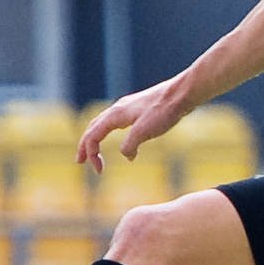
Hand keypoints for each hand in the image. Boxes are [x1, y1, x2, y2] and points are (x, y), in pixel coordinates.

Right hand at [76, 79, 190, 172]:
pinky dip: (113, 133)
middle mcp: (117, 109)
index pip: (92, 136)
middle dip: (86, 146)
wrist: (182, 93)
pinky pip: (118, 122)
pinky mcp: (139, 108)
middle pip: (93, 128)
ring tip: (94, 152)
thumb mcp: (144, 132)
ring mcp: (128, 107)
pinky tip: (126, 143)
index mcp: (114, 115)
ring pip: (104, 123)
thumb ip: (130, 146)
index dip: (91, 154)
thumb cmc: (164, 111)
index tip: (98, 171)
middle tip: (81, 161)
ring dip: (97, 138)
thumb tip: (127, 156)